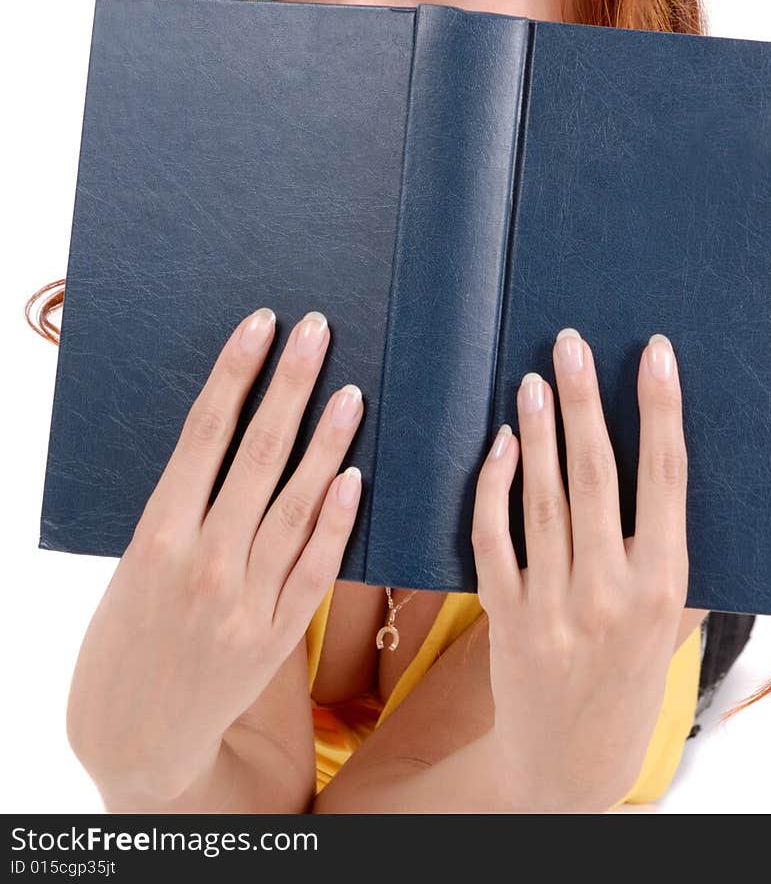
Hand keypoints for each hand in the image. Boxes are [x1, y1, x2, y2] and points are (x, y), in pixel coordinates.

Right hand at [66, 307, 363, 803]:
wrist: (132, 735)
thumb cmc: (125, 633)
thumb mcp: (131, 563)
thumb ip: (179, 507)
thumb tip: (229, 433)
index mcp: (156, 535)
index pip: (204, 433)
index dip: (236, 373)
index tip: (261, 325)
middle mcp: (202, 563)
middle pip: (257, 455)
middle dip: (290, 386)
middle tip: (318, 332)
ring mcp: (243, 602)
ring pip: (295, 505)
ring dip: (326, 442)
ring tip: (352, 391)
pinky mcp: (275, 637)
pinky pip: (314, 570)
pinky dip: (335, 522)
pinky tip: (355, 476)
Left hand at [471, 329, 689, 813]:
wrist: (573, 762)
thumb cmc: (631, 680)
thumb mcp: (674, 624)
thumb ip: (671, 555)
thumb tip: (666, 467)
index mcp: (665, 586)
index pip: (667, 479)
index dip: (661, 409)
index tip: (656, 353)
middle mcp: (613, 593)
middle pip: (599, 477)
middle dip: (585, 403)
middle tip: (571, 344)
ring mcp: (556, 606)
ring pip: (544, 500)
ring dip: (539, 432)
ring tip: (532, 379)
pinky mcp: (507, 616)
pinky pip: (494, 538)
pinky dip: (495, 488)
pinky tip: (499, 447)